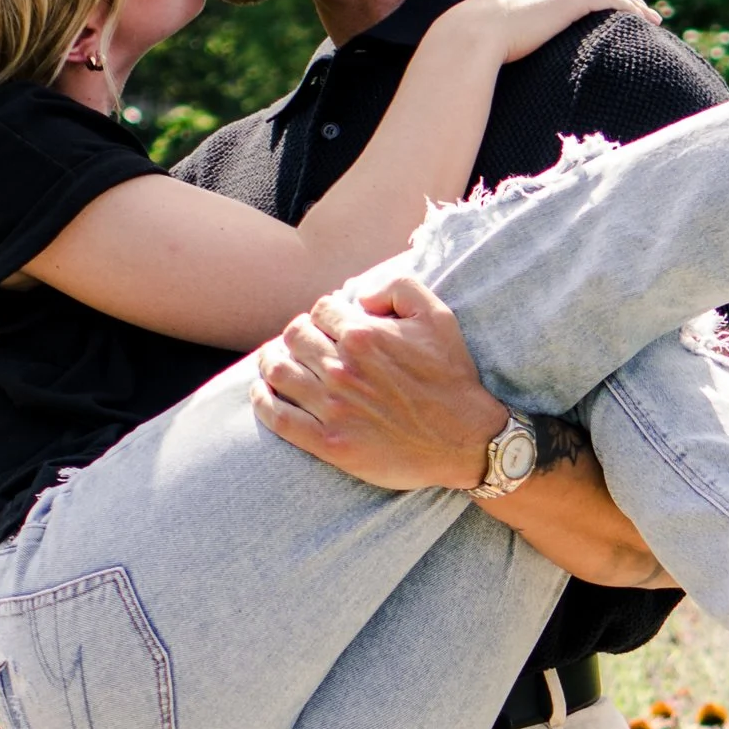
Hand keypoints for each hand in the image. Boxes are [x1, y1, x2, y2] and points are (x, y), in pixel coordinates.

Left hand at [253, 271, 507, 489]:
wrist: (466, 439)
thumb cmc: (451, 377)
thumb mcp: (437, 315)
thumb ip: (397, 286)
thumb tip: (360, 294)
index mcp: (363, 336)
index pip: (320, 311)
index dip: (323, 314)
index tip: (329, 325)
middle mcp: (342, 369)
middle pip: (293, 337)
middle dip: (296, 334)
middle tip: (302, 343)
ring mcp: (332, 408)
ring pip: (278, 371)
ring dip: (270, 360)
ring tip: (274, 360)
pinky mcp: (328, 443)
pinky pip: (278, 416)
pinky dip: (262, 399)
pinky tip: (262, 391)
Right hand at [442, 0, 652, 69]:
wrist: (470, 35)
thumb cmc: (469, 37)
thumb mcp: (483, 19)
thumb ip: (497, 15)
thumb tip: (502, 30)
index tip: (602, 0)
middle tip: (638, 7)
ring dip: (632, 0)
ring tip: (650, 16)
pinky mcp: (570, 0)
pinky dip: (631, 6)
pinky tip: (645, 19)